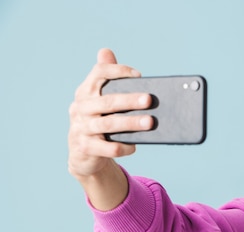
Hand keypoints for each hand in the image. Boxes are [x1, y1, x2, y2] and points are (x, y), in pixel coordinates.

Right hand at [67, 48, 151, 179]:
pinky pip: (107, 148)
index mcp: (85, 92)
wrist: (83, 155)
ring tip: (150, 122)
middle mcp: (80, 108)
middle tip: (149, 100)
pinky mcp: (85, 148)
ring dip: (130, 123)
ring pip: (108, 124)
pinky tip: (134, 146)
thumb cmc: (98, 122)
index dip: (117, 71)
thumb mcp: (98, 101)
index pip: (98, 73)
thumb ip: (106, 79)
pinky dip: (122, 147)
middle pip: (107, 102)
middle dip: (129, 100)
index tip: (138, 75)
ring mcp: (81, 128)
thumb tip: (106, 50)